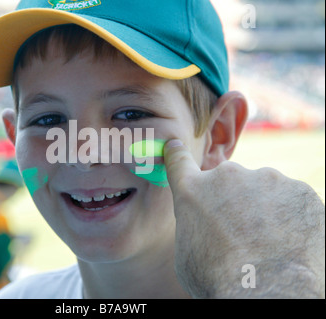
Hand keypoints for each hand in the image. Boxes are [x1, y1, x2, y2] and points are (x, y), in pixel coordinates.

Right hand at [164, 139, 324, 297]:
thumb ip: (195, 222)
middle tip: (241, 234)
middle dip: (234, 202)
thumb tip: (206, 221)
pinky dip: (291, 218)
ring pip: (263, 190)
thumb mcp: (187, 251)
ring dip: (264, 209)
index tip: (176, 148)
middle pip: (229, 183)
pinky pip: (292, 201)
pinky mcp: (300, 191)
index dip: (177, 154)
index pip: (179, 162)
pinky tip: (287, 242)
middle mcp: (227, 176)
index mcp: (193, 191)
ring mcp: (266, 179)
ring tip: (267, 243)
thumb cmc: (218, 279)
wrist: (266, 292)